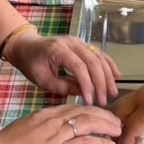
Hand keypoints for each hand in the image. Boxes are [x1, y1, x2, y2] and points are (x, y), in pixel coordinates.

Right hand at [0, 103, 120, 143]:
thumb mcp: (23, 132)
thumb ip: (39, 131)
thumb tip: (49, 137)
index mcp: (43, 115)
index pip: (73, 108)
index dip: (91, 110)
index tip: (101, 115)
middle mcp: (52, 121)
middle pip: (86, 111)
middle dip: (105, 115)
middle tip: (116, 121)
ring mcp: (55, 136)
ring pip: (89, 123)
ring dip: (107, 126)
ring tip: (118, 131)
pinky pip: (85, 143)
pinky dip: (101, 142)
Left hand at [6, 33, 120, 105]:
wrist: (26, 46)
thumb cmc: (32, 64)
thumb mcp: (42, 80)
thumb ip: (62, 86)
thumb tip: (83, 93)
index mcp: (58, 50)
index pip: (78, 67)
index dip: (87, 85)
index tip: (90, 102)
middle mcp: (71, 42)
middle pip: (93, 62)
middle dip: (101, 83)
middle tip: (104, 101)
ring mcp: (78, 41)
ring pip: (99, 57)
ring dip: (108, 75)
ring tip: (113, 92)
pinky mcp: (82, 44)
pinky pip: (99, 53)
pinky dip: (108, 64)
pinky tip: (117, 76)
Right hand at [114, 65, 143, 143]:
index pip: (128, 130)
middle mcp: (139, 98)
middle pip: (116, 117)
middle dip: (116, 134)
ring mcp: (140, 91)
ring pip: (118, 107)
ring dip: (117, 123)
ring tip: (125, 139)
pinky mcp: (143, 89)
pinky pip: (125, 103)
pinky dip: (123, 115)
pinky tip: (132, 126)